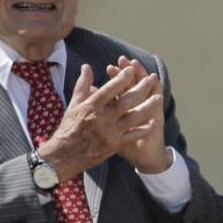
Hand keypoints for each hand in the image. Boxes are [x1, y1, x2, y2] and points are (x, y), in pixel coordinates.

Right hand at [36, 61, 164, 181]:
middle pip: (124, 102)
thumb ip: (83, 85)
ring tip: (159, 98)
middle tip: (150, 79)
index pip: (107, 90)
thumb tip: (87, 66)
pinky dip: (144, 129)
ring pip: (132, 118)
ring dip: (147, 107)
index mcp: (89, 108)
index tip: (131, 69)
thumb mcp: (74, 105)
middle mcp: (100, 119)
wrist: (63, 156)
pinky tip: (154, 122)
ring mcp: (108, 133)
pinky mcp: (113, 145)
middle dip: (140, 89)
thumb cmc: (69, 127)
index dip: (120, 79)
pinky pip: (132, 136)